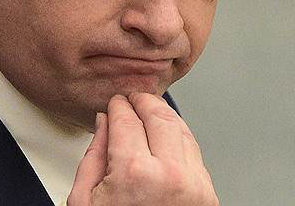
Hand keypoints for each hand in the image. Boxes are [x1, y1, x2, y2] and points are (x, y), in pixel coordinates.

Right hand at [67, 93, 218, 205]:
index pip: (126, 118)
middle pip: (158, 115)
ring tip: (149, 111)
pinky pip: (195, 152)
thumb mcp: (86, 200)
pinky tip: (167, 135)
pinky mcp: (207, 195)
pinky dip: (180, 137)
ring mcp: (193, 184)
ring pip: (182, 129)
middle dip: (143, 102)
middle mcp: (169, 174)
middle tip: (132, 99)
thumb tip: (105, 123)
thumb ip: (94, 155)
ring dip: (164, 115)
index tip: (114, 103)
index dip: (118, 105)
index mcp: (134, 173)